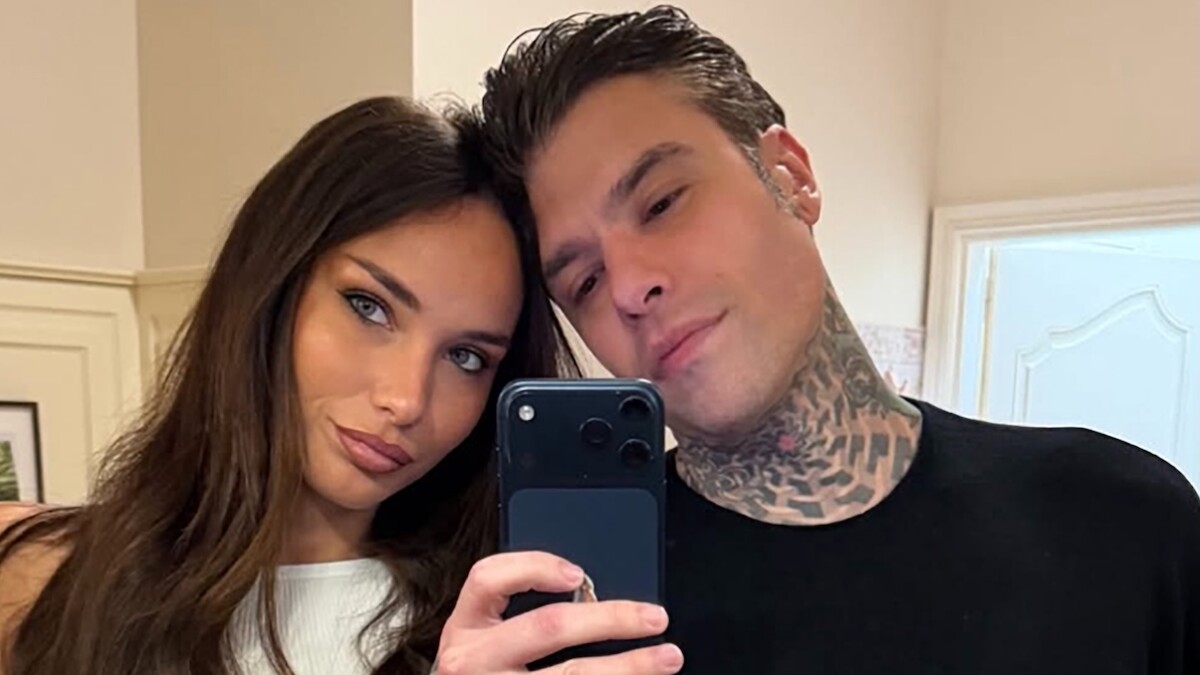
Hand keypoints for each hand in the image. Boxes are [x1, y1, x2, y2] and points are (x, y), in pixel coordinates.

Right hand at [432, 551, 683, 673]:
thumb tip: (593, 591)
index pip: (489, 579)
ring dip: (629, 666)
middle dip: (610, 618)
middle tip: (655, 617)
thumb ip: (523, 610)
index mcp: (466, 625)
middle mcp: (474, 660)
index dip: (535, 568)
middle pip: (548, 627)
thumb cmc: (483, 670)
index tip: (578, 573)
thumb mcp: (486, 634)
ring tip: (666, 657)